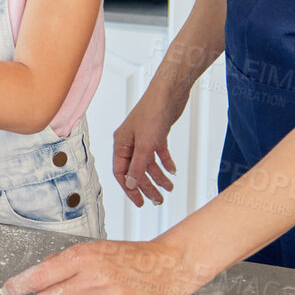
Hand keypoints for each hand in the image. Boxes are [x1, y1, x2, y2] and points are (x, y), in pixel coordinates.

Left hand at [0, 238, 203, 294]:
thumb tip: (39, 271)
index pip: (41, 274)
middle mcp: (93, 276)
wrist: (170, 268)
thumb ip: (67, 260)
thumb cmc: (131, 258)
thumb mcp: (98, 249)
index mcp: (84, 256)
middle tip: (63, 293)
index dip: (19, 284)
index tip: (6, 291)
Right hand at [113, 91, 177, 207]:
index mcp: (121, 143)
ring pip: (148, 163)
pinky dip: (166, 162)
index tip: (140, 202)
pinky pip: (159, 153)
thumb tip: (130, 184)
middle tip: (157, 200)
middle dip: (146, 186)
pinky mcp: (157, 133)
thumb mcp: (146, 145)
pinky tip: (173, 170)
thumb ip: (138, 166)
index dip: (130, 188)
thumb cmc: (153, 112)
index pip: (121, 172)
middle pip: (136, 170)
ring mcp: (143, 137)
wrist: (170, 92)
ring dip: (158, 177)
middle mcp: (130, 141)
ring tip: (169, 188)